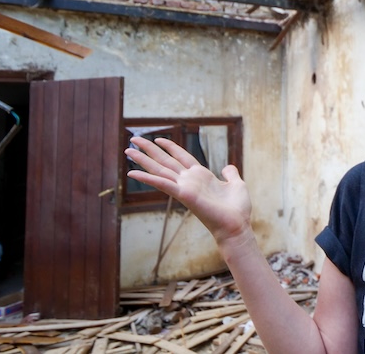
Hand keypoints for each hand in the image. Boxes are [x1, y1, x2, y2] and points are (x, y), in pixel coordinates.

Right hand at [125, 136, 252, 244]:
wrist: (237, 226)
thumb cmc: (237, 210)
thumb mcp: (236, 185)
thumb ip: (230, 174)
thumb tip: (227, 167)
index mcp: (201, 176)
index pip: (182, 156)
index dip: (170, 146)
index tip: (158, 138)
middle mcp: (190, 180)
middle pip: (165, 161)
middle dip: (149, 150)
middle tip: (133, 140)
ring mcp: (185, 187)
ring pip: (160, 170)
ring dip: (143, 160)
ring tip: (127, 151)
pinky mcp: (184, 195)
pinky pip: (162, 184)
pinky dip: (147, 178)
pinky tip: (132, 173)